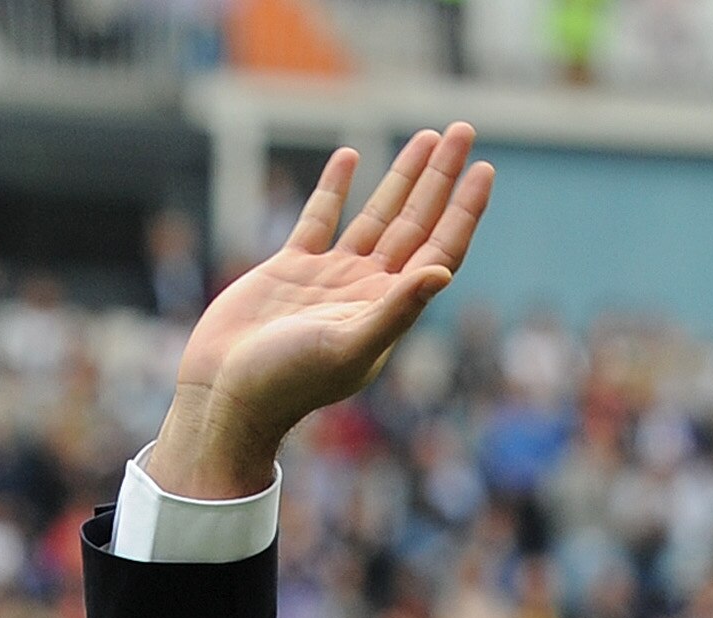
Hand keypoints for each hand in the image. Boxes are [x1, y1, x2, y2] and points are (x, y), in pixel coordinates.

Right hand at [147, 125, 493, 500]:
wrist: (228, 394)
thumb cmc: (288, 382)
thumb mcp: (349, 345)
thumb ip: (396, 310)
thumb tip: (444, 272)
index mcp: (389, 310)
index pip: (438, 250)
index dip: (463, 211)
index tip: (484, 168)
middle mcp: (366, 291)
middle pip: (415, 223)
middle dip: (440, 178)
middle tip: (462, 130)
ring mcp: (330, 279)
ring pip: (376, 216)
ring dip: (403, 177)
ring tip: (426, 137)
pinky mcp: (290, 270)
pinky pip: (320, 218)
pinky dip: (335, 188)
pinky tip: (350, 155)